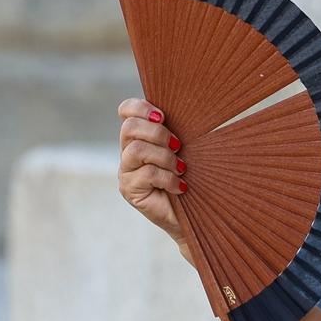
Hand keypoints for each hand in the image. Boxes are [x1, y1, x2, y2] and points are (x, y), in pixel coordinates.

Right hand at [117, 97, 187, 246]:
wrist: (195, 214)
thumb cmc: (193, 176)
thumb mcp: (185, 148)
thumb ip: (176, 130)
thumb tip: (189, 107)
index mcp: (140, 136)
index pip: (126, 110)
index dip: (140, 107)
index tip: (162, 116)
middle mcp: (128, 151)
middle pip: (130, 127)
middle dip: (158, 133)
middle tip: (178, 146)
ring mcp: (126, 171)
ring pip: (137, 149)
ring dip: (165, 157)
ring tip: (180, 169)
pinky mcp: (129, 189)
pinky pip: (146, 173)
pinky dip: (168, 178)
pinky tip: (179, 186)